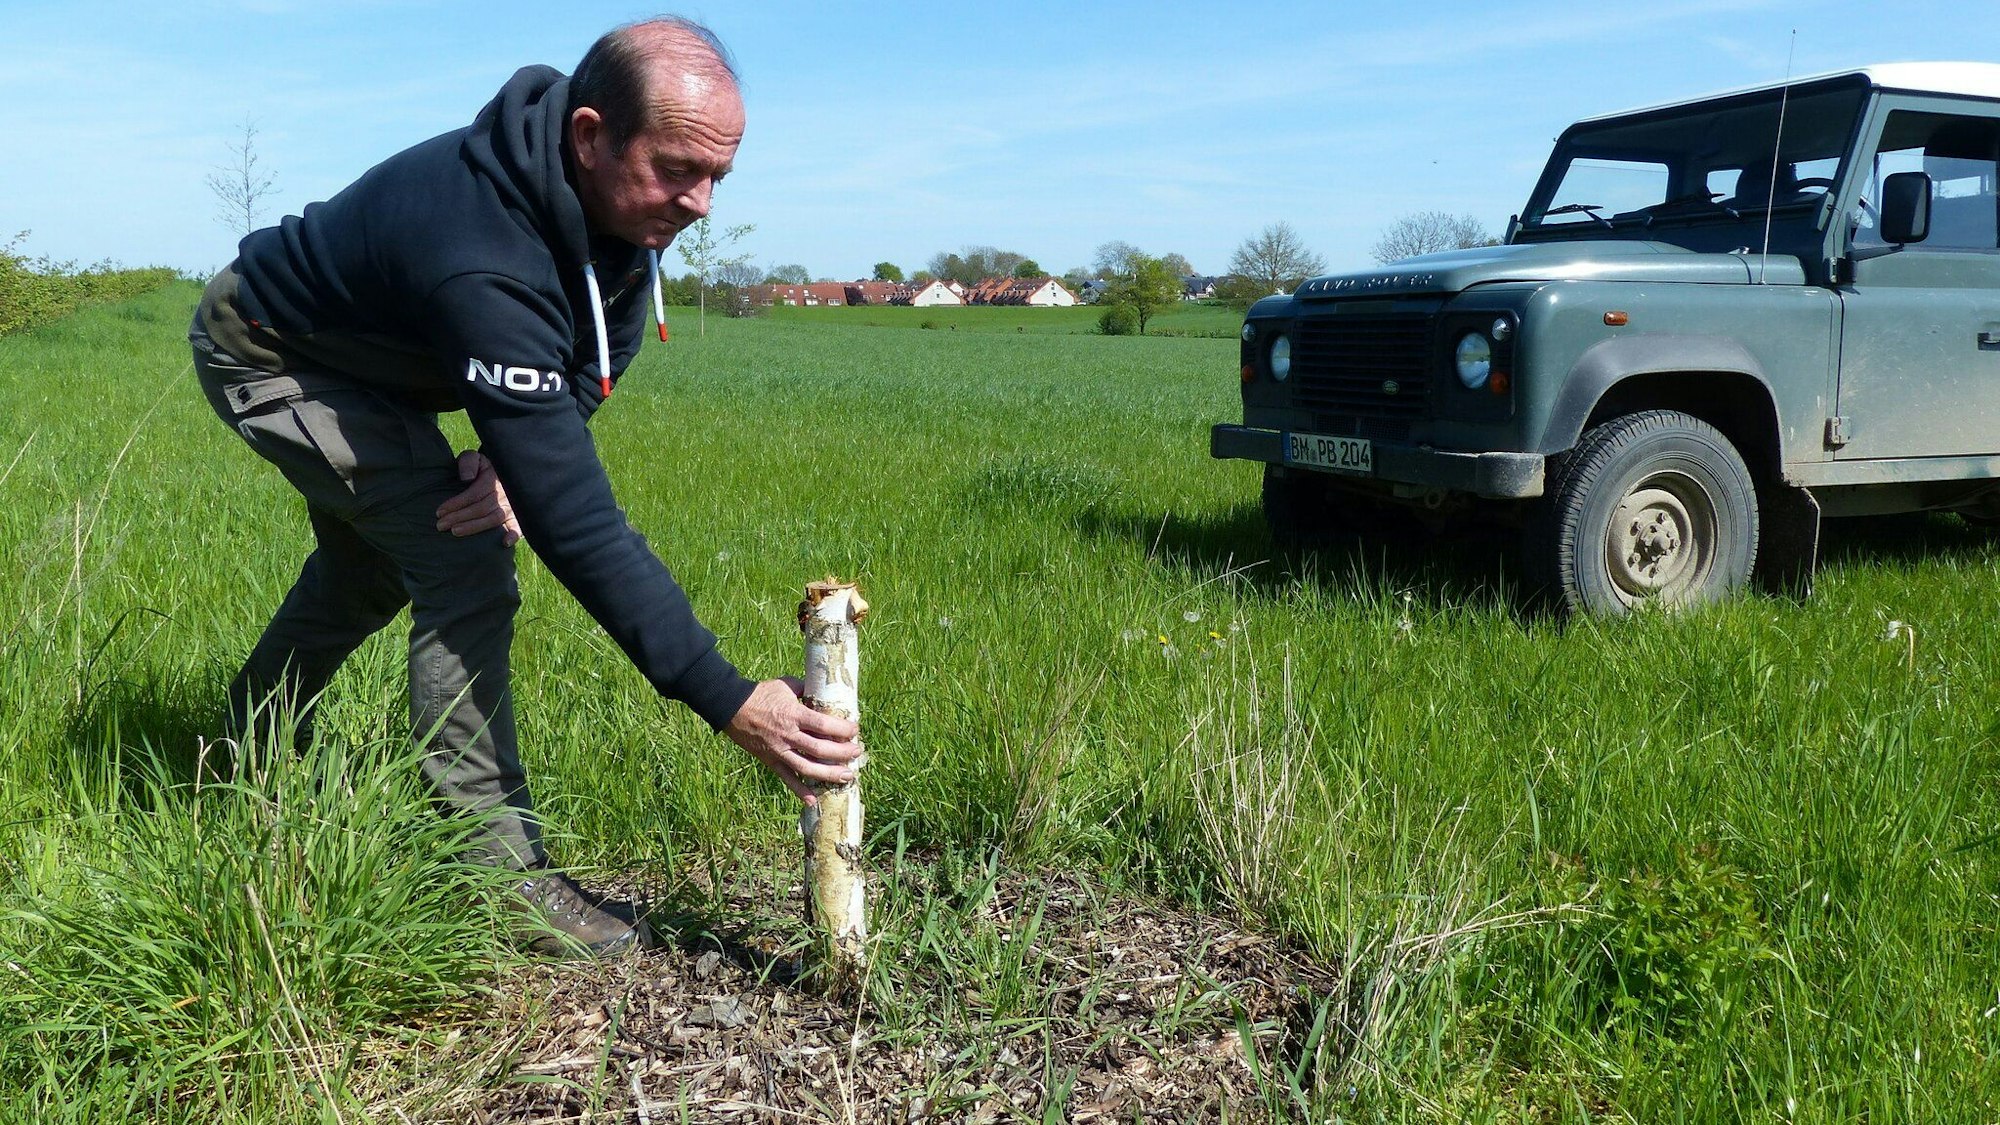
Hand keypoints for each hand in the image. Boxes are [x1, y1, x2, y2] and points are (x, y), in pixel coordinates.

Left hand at [436, 450, 521, 545]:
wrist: (500, 472)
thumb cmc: (480, 468)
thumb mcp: (474, 458)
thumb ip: (468, 462)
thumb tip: (467, 478)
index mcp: (493, 478)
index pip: (473, 494)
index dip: (456, 503)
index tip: (439, 512)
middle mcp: (504, 493)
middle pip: (481, 508)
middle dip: (459, 517)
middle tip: (440, 525)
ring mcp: (512, 505)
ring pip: (494, 518)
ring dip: (475, 527)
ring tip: (455, 532)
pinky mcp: (517, 516)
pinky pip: (518, 526)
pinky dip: (513, 534)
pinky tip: (504, 543)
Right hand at [723, 678, 862, 804]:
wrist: (731, 707)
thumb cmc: (761, 693)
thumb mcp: (786, 685)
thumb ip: (805, 689)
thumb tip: (822, 692)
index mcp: (794, 715)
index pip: (824, 725)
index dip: (843, 730)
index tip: (855, 731)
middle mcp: (788, 735)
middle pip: (820, 749)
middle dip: (842, 753)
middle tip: (857, 752)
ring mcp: (779, 751)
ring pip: (808, 768)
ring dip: (829, 774)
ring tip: (847, 776)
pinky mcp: (771, 760)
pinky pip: (787, 778)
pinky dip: (800, 791)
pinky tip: (813, 801)